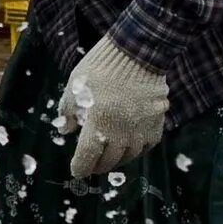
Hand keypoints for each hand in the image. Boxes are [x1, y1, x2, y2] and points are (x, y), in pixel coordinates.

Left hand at [56, 35, 172, 179]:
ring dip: (117, 160)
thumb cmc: (100, 68)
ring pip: (128, 156)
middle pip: (108, 161)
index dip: (80, 167)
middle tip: (92, 165)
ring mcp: (141, 129)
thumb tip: (65, 131)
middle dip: (97, 165)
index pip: (87, 158)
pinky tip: (130, 145)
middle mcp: (121, 133)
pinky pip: (147, 145)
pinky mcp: (157, 122)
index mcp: (98, 125)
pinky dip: (137, 149)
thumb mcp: (74, 87)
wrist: (137, 52)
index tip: (77, 171)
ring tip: (110, 157)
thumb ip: (68, 112)